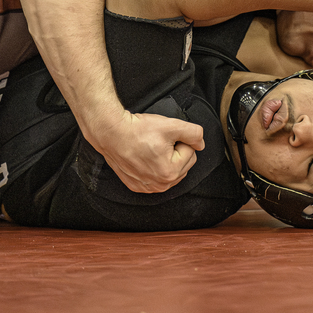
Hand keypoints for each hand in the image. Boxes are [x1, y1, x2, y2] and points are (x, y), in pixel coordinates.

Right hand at [86, 111, 205, 192]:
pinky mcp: (137, 186)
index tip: (165, 136)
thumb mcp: (171, 125)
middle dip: (175, 151)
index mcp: (171, 173)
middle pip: (182, 164)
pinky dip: (153, 167)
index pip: (191, 152)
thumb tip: (200, 144)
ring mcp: (148, 188)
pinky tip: (144, 157)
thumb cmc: (137, 130)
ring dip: (166, 159)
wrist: (111, 133)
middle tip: (158, 141)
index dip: (180, 140)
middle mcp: (160, 185)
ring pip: (170, 171)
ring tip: (151, 148)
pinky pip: (156, 177)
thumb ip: (194, 133)